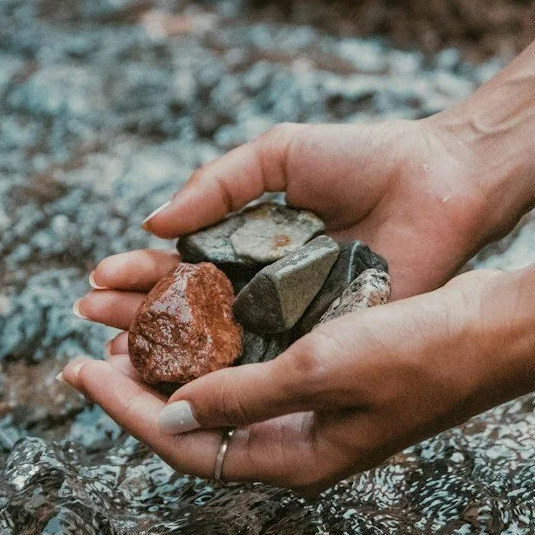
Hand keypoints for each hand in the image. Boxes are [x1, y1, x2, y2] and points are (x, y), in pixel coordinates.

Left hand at [60, 262, 534, 492]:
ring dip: (172, 364)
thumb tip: (177, 413)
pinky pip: (251, 366)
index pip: (186, 445)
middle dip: (138, 389)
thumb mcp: (323, 368)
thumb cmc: (419, 351)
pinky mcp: (330, 374)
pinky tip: (191, 313)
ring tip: (126, 331)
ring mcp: (316, 412)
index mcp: (296, 459)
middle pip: (195, 425)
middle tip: (85, 351)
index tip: (78, 372)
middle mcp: (299, 443)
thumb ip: (247, 395)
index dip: (126, 410)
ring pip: (221, 393)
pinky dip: (214, 343)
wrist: (497, 330)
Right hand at [76, 118, 511, 338]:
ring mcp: (296, 318)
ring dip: (165, 354)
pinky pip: (271, 362)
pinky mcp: (329, 339)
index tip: (95, 283)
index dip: (136, 277)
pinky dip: (227, 374)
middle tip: (89, 326)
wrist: (444, 178)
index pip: (180, 268)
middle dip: (135, 319)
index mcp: (252, 243)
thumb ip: (217, 185)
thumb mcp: (279, 156)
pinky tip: (184, 378)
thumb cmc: (368, 158)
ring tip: (115, 355)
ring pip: (219, 347)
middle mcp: (268, 287)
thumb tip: (153, 224)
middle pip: (188, 314)